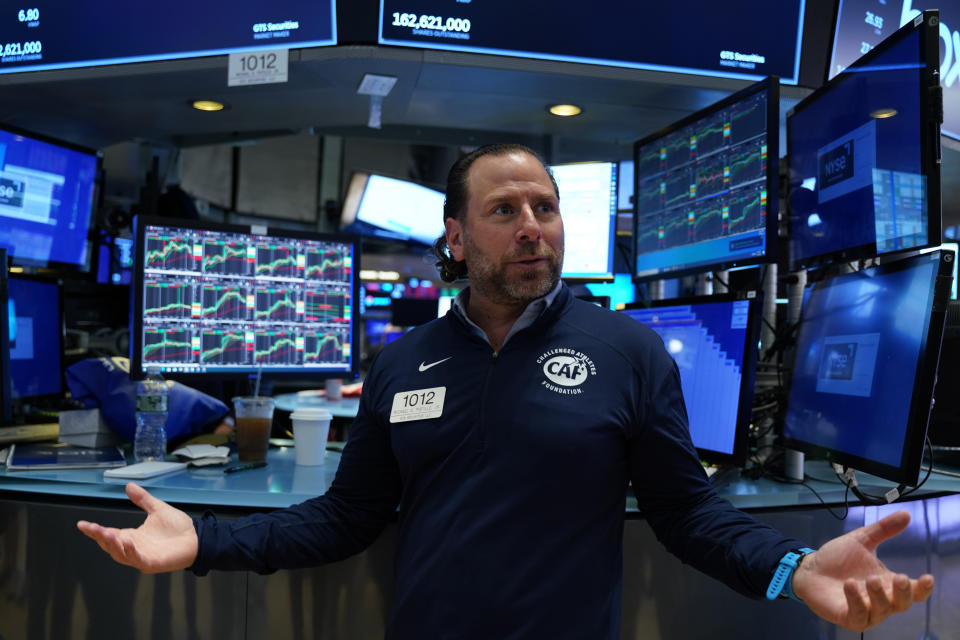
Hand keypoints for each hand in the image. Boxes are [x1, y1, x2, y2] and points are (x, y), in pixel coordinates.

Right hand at [76, 482, 197, 573]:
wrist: (197, 538)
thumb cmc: (178, 527)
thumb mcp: (157, 509)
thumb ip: (142, 499)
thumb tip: (128, 486)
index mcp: (132, 536)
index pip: (109, 534)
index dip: (95, 530)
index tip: (81, 524)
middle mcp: (134, 548)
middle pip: (110, 545)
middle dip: (100, 537)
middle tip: (92, 528)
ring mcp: (142, 557)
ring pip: (120, 554)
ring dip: (112, 545)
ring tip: (106, 533)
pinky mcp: (152, 563)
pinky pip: (138, 560)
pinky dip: (132, 553)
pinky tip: (129, 543)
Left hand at [791, 510, 933, 630]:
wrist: (809, 568)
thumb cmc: (837, 558)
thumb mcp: (862, 540)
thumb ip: (883, 529)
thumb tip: (906, 514)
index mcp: (887, 583)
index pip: (913, 591)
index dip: (923, 588)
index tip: (927, 577)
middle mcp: (881, 600)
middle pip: (902, 603)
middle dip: (904, 592)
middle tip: (901, 578)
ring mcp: (866, 611)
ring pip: (882, 610)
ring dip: (878, 595)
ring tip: (869, 579)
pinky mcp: (848, 617)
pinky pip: (858, 615)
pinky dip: (856, 601)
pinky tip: (850, 585)